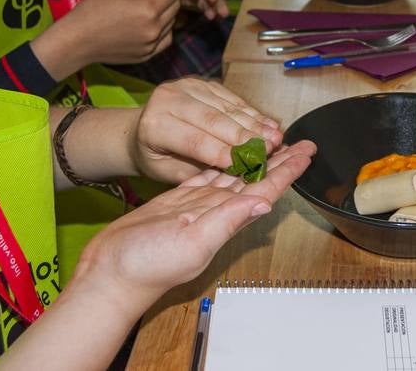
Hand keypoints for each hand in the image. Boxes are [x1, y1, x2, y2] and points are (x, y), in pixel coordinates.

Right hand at [57, 0, 180, 66]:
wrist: (77, 41)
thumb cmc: (95, 8)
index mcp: (149, 10)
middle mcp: (155, 30)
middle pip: (176, 6)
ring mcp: (152, 46)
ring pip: (172, 23)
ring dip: (166, 12)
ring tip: (148, 5)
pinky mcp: (146, 56)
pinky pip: (165, 40)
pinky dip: (163, 29)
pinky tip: (148, 23)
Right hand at [71, 140, 314, 313]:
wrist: (109, 273)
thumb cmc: (146, 266)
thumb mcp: (193, 242)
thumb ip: (228, 221)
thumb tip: (264, 202)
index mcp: (224, 221)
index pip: (264, 190)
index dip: (287, 171)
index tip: (306, 152)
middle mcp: (216, 213)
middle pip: (255, 180)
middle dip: (278, 161)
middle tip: (298, 140)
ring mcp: (197, 207)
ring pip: (233, 176)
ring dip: (254, 160)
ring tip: (270, 142)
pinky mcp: (178, 202)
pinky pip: (207, 177)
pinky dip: (221, 163)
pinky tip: (229, 154)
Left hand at [130, 77, 285, 182]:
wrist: (140, 129)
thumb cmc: (154, 155)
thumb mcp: (168, 172)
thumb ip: (199, 171)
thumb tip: (235, 174)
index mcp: (156, 125)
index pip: (195, 140)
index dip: (224, 152)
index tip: (248, 165)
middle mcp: (169, 99)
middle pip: (215, 119)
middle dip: (246, 136)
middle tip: (271, 149)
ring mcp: (187, 86)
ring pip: (227, 107)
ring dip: (255, 123)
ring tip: (277, 137)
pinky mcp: (202, 82)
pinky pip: (231, 98)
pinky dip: (252, 112)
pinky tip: (268, 124)